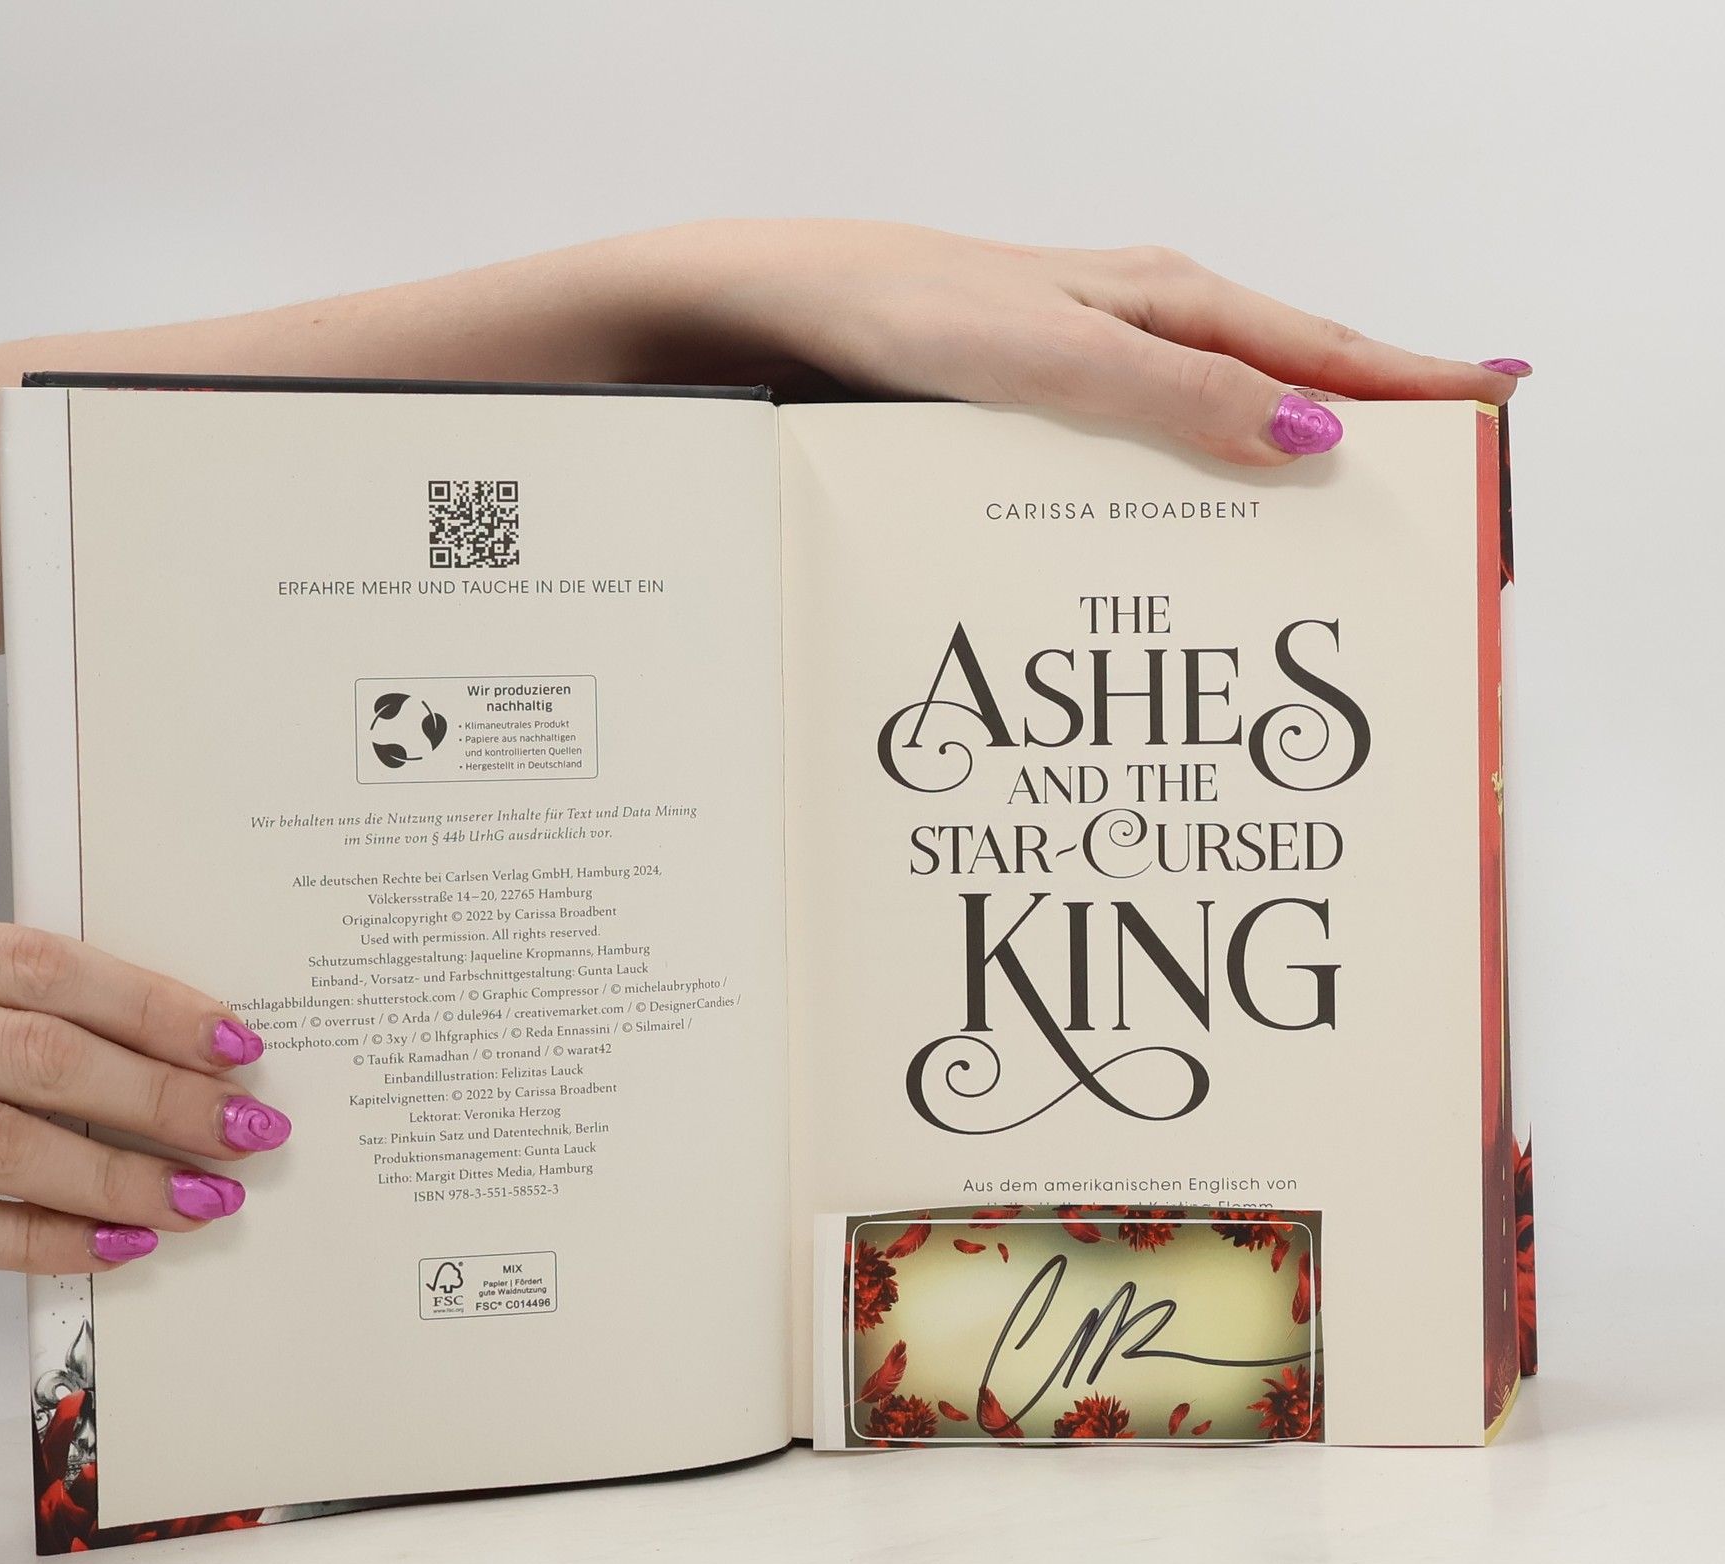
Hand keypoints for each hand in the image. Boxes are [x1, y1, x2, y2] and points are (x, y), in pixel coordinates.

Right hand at [0, 902, 289, 1274]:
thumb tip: (117, 1038)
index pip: (42, 963)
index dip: (152, 1003)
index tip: (233, 1038)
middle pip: (40, 1052)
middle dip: (164, 1096)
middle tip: (248, 1127)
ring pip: (4, 1144)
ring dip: (124, 1176)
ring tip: (204, 1196)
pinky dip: (42, 1242)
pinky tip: (113, 1247)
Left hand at [653, 219, 1528, 464]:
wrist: (780, 314)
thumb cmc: (904, 312)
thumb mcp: (1053, 359)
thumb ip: (1174, 397)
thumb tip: (1307, 437)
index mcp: (1166, 303)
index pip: (1324, 350)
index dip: (1414, 384)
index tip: (1498, 414)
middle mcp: (1138, 333)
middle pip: (1284, 388)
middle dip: (1365, 441)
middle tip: (1428, 508)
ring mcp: (1087, 374)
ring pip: (1214, 430)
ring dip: (1274, 478)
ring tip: (1327, 547)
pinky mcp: (1034, 413)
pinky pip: (1141, 457)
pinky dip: (1184, 495)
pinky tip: (1183, 540)